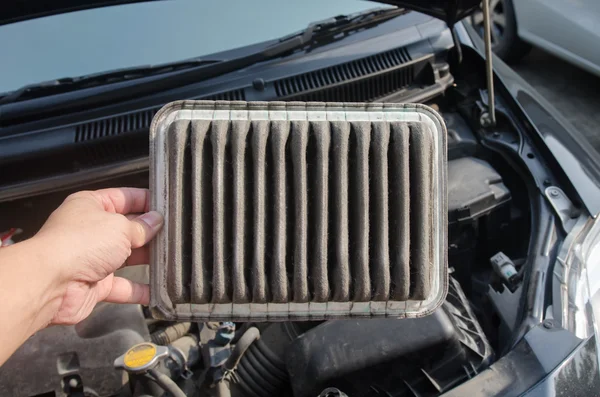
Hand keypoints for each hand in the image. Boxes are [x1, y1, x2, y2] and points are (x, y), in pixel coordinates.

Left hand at [33, 188, 162, 324]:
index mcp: (91, 206)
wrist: (51, 283)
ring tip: (173, 259)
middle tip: (176, 234)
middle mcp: (91, 230)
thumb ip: (142, 227)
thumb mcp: (120, 226)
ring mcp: (93, 258)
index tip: (167, 206)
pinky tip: (159, 289)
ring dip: (148, 260)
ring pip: (128, 258)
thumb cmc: (79, 243)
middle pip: (128, 229)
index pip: (123, 198)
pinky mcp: (97, 285)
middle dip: (150, 233)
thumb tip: (156, 222)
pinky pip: (123, 287)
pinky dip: (140, 290)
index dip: (145, 200)